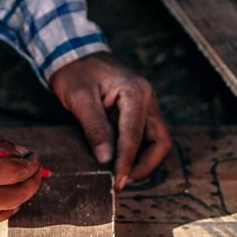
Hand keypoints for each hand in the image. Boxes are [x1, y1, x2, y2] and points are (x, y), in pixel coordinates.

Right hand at [0, 112, 44, 221]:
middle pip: (18, 195)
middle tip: (36, 172)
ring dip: (18, 197)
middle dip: (32, 182)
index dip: (33, 163)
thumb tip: (21, 153)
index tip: (34, 157)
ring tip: (23, 185)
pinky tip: (7, 203)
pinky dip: (0, 211)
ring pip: (3, 210)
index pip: (20, 171)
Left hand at [49, 52, 170, 189]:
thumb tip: (105, 158)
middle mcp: (148, 99)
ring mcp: (146, 106)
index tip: (118, 180)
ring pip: (157, 142)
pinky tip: (120, 164)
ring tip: (121, 176)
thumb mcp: (79, 97)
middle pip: (160, 140)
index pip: (135, 134)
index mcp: (135, 91)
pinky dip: (137, 154)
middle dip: (145, 165)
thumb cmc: (76, 72)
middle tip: (123, 182)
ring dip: (143, 162)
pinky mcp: (139, 113)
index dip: (127, 161)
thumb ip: (94, 127)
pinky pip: (146, 138)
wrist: (76, 54)